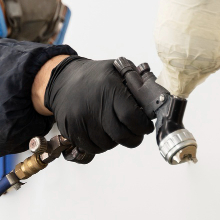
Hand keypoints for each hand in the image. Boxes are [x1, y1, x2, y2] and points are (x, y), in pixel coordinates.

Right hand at [39, 56, 153, 153]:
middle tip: (136, 133)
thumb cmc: (96, 76)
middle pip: (121, 135)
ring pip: (107, 144)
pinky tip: (103, 132)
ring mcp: (80, 119)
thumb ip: (137, 85)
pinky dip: (101, 145)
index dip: (143, 126)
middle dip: (133, 137)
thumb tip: (157, 103)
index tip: (146, 126)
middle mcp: (93, 105)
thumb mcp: (118, 70)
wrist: (62, 80)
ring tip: (116, 128)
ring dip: (116, 141)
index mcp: (109, 88)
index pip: (132, 117)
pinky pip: (92, 148)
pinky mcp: (71, 130)